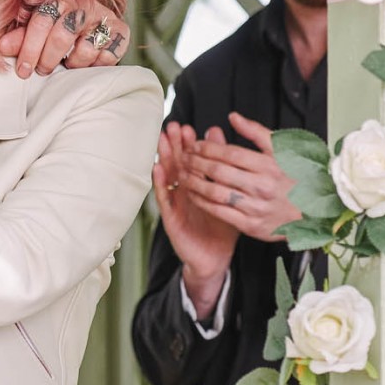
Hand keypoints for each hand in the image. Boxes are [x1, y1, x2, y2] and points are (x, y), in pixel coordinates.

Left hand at [0, 0, 129, 76]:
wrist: (93, 17)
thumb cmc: (57, 23)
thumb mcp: (36, 26)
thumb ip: (20, 36)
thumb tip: (1, 48)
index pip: (41, 22)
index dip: (29, 49)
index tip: (23, 70)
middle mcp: (83, 1)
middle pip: (61, 36)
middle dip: (48, 60)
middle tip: (42, 70)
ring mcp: (104, 15)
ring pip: (84, 50)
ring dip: (73, 63)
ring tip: (68, 62)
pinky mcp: (121, 31)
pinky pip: (106, 57)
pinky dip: (95, 65)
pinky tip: (88, 60)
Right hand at [151, 122, 238, 301]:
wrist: (215, 257)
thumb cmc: (221, 226)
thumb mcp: (227, 195)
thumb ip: (225, 168)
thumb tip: (222, 143)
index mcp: (198, 184)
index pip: (192, 159)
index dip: (189, 144)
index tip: (188, 128)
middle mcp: (184, 191)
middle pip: (178, 163)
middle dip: (175, 145)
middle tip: (173, 127)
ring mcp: (176, 203)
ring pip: (169, 177)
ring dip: (164, 158)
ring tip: (162, 140)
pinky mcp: (171, 217)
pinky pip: (165, 198)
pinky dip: (160, 183)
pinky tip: (157, 168)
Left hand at [179, 113, 301, 241]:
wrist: (314, 213)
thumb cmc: (296, 178)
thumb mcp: (282, 151)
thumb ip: (256, 132)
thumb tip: (233, 116)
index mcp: (269, 165)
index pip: (230, 153)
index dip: (208, 148)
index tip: (195, 145)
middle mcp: (262, 186)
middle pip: (219, 171)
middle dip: (196, 162)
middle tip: (184, 157)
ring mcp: (256, 207)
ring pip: (215, 192)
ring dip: (194, 182)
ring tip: (183, 174)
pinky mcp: (251, 225)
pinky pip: (219, 212)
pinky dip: (202, 202)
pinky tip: (193, 194)